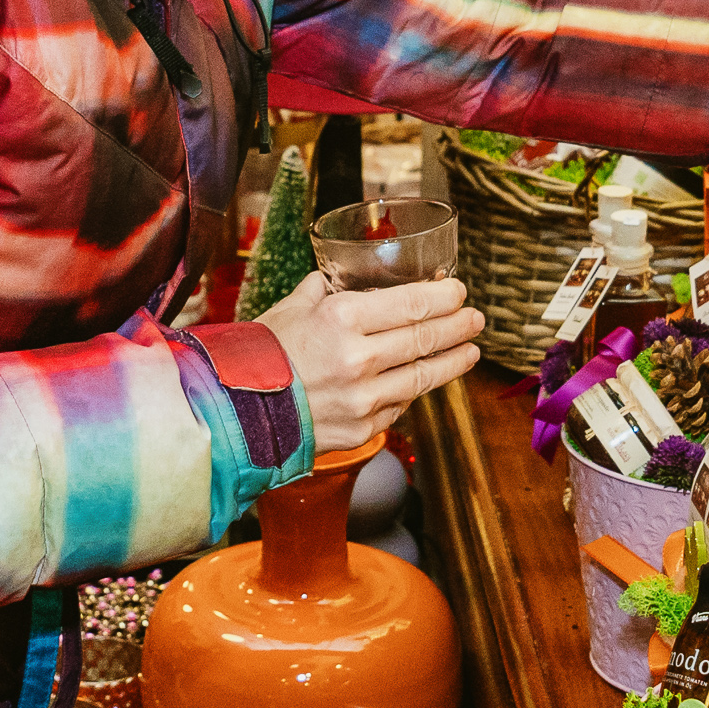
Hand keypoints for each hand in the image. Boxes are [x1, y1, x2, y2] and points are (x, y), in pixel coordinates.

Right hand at [257, 272, 482, 454]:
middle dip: (458, 326)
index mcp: (341, 318)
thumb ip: (322, 291)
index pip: (411, 304)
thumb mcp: (290, 309)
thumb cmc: (258, 354)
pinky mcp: (362, 429)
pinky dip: (413, 391)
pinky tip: (425, 380)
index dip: (443, 297)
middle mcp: (358, 358)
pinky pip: (399, 406)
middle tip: (475, 319)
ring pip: (422, 377)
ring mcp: (363, 399)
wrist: (233, 412)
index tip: (459, 291)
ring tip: (470, 351)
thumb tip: (338, 278)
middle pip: (424, 339)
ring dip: (452, 362)